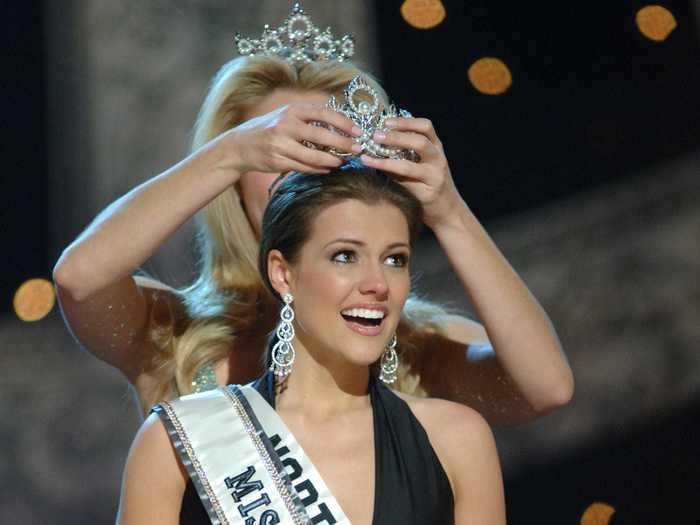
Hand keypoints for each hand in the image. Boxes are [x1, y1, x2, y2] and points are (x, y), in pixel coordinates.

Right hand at [222, 103, 362, 175]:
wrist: (239, 146)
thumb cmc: (268, 129)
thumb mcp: (286, 116)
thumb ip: (308, 119)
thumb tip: (338, 128)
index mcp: (292, 111)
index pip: (323, 113)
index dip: (343, 122)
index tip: (358, 131)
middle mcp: (286, 125)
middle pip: (321, 136)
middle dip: (342, 144)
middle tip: (357, 149)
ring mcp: (281, 145)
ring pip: (313, 156)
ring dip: (332, 160)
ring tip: (343, 162)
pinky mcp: (277, 161)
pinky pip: (303, 167)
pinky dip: (318, 169)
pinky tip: (327, 168)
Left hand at [359, 117, 463, 229]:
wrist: (446, 210)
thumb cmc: (429, 183)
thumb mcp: (423, 163)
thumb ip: (406, 152)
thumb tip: (376, 141)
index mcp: (436, 147)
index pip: (425, 127)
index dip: (406, 122)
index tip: (386, 121)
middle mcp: (438, 159)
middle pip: (419, 142)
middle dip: (395, 137)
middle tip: (375, 136)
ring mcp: (434, 176)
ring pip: (409, 166)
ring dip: (386, 160)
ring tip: (368, 156)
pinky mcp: (427, 193)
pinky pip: (404, 184)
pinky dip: (387, 178)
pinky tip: (374, 174)